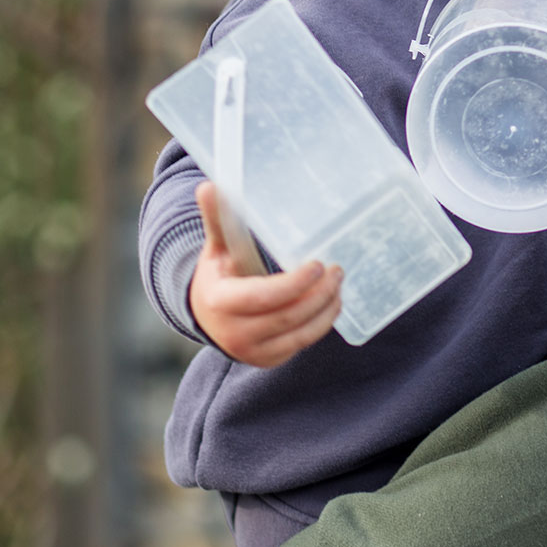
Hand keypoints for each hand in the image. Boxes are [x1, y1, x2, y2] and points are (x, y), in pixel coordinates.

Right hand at [187, 181, 342, 366]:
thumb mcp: (217, 247)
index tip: (317, 264)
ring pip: (298, 335)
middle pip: (287, 318)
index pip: (263, 297)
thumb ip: (218, 219)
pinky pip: (300, 344)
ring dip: (325, 310)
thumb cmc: (219, 273)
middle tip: (337, 270)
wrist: (208, 315)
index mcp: (220, 302)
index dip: (294, 284)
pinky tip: (331, 303)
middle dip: (318, 295)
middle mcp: (233, 334)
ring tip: (338, 285)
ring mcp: (251, 352)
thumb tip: (209, 186)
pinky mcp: (267, 360)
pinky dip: (319, 324)